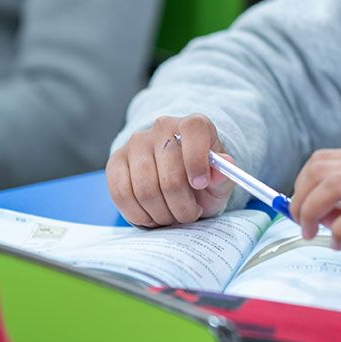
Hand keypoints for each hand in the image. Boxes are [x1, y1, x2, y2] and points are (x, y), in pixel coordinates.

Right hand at [108, 114, 235, 226]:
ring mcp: (136, 143)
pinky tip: (152, 216)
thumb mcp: (220, 179)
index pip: (194, 130)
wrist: (177, 178)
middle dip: (182, 205)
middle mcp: (162, 127)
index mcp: (193, 125)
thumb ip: (224, 173)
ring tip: (173, 216)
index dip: (197, 160)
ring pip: (145, 189)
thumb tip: (224, 165)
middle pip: (170, 175)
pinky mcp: (116, 161)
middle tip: (190, 215)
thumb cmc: (202, 179)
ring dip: (161, 213)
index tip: (201, 184)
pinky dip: (139, 214)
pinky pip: (121, 194)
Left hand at [291, 150, 340, 274]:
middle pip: (322, 168)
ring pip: (333, 185)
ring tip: (314, 233)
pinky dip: (339, 232)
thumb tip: (326, 214)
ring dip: (312, 211)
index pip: (326, 159)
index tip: (301, 207)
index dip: (302, 183)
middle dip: (299, 196)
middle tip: (301, 223)